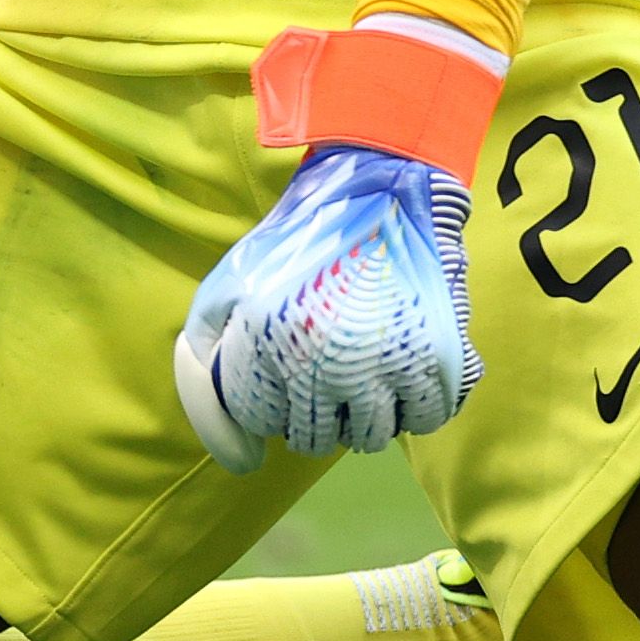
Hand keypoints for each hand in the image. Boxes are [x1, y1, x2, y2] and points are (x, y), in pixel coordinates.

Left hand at [174, 141, 480, 470]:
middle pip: (314, 438)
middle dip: (312, 416)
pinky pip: (423, 419)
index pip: (259, 419)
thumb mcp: (227, 285)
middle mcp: (323, 360)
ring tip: (362, 375)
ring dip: (361, 417)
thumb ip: (204, 359)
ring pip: (369, 436)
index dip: (269, 401)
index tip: (284, 374)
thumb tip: (239, 458)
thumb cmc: (297, 237)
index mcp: (265, 338)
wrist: (379, 182)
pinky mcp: (435, 355)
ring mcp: (383, 361)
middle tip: (324, 375)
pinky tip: (400, 375)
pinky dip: (412, 408)